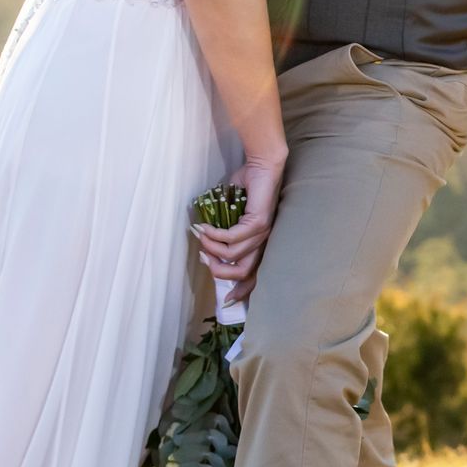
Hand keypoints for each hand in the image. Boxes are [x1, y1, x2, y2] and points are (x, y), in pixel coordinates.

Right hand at [196, 151, 284, 303]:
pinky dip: (214, 235)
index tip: (227, 302)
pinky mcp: (258, 223)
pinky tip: (205, 228)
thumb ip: (222, 228)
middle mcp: (265, 241)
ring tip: (201, 236)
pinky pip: (231, 238)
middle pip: (243, 272)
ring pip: (233, 256)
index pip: (256, 274)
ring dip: (211, 248)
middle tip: (205, 259)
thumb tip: (204, 241)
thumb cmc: (247, 186)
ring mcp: (263, 233)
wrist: (262, 165)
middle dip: (220, 272)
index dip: (242, 291)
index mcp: (260, 242)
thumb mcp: (230, 213)